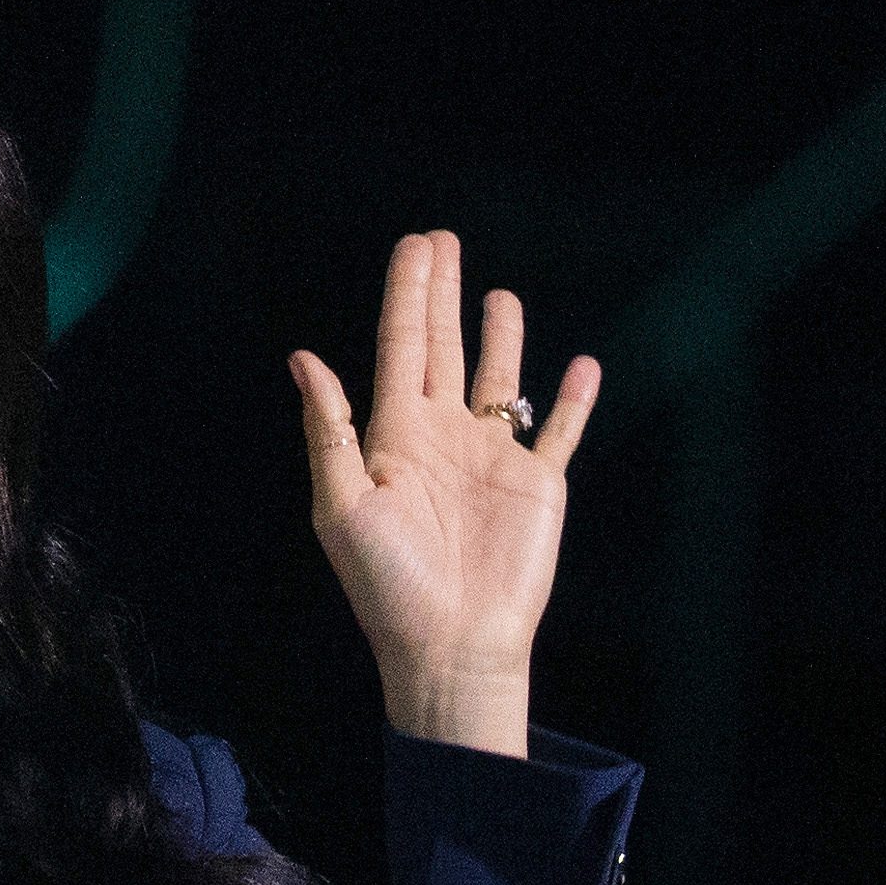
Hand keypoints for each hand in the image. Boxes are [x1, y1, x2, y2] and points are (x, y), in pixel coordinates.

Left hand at [289, 232, 600, 758]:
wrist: (452, 644)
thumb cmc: (390, 584)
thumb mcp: (342, 505)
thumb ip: (330, 429)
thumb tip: (303, 359)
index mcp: (393, 438)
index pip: (400, 348)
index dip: (406, 295)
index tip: (415, 246)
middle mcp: (442, 439)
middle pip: (442, 348)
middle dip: (441, 294)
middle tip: (442, 240)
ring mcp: (492, 459)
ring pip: (500, 380)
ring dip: (500, 337)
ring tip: (499, 295)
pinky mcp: (538, 485)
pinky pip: (561, 431)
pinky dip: (574, 400)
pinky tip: (582, 366)